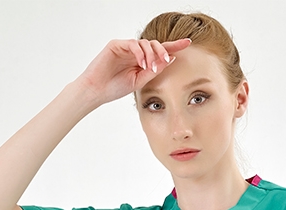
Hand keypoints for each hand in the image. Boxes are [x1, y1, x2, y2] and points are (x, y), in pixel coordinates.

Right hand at [75, 37, 193, 106]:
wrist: (96, 91)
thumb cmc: (115, 88)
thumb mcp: (139, 81)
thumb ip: (154, 71)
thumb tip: (170, 59)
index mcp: (141, 61)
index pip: (160, 51)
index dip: (174, 46)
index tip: (188, 43)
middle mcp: (135, 52)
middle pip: (155, 44)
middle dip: (163, 51)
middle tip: (167, 60)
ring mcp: (126, 47)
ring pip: (145, 43)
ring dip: (152, 54)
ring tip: (152, 67)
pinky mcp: (116, 44)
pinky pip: (133, 44)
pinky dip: (140, 53)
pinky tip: (142, 63)